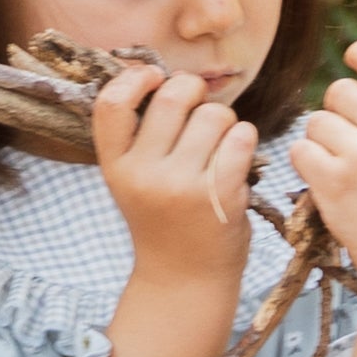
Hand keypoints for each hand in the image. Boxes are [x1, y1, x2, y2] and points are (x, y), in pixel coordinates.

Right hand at [92, 63, 258, 287]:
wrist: (185, 281)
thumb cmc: (164, 221)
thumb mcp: (133, 181)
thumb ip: (141, 137)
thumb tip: (166, 76)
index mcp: (115, 167)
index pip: (111, 103)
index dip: (135, 78)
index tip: (154, 77)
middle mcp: (143, 174)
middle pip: (173, 97)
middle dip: (193, 91)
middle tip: (200, 108)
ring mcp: (181, 185)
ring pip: (214, 114)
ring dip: (225, 122)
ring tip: (219, 147)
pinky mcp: (219, 195)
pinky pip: (241, 137)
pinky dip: (244, 139)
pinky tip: (237, 160)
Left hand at [289, 42, 356, 316]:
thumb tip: (352, 90)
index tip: (351, 55)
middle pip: (340, 92)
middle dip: (336, 112)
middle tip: (348, 144)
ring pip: (315, 123)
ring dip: (320, 143)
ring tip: (344, 173)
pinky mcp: (334, 181)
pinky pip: (300, 152)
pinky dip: (307, 167)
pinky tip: (328, 187)